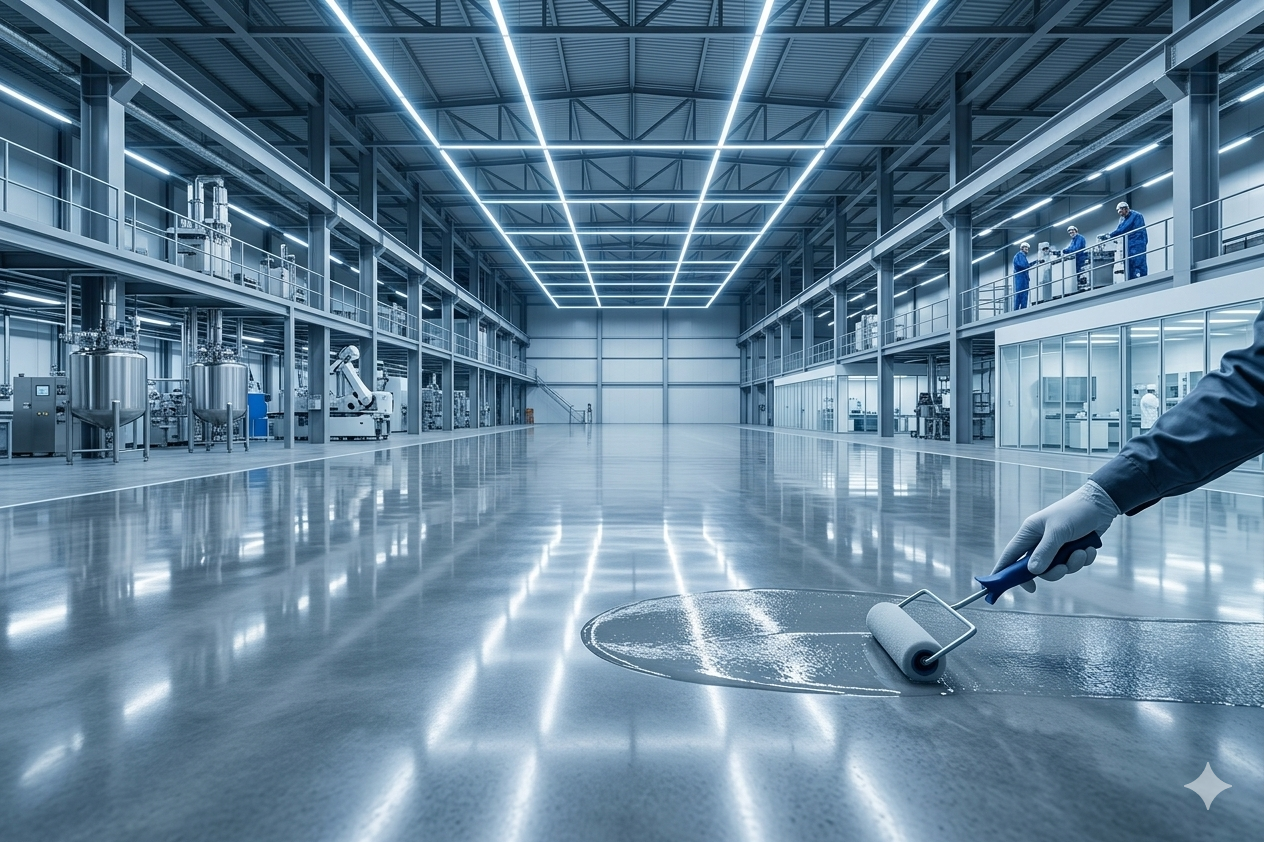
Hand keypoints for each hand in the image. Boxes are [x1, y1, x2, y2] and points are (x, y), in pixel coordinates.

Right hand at [993, 481, 1118, 592]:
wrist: (1101, 504)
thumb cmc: (1075, 511)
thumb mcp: (1059, 531)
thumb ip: (1045, 551)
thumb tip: (1033, 572)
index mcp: (1030, 533)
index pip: (1011, 555)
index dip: (1004, 571)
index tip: (1001, 586)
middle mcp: (1040, 541)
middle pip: (1037, 569)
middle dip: (1053, 571)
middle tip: (1063, 568)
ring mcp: (1056, 547)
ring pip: (1058, 569)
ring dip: (1072, 564)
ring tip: (1081, 552)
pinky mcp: (1071, 550)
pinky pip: (1073, 565)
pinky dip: (1083, 559)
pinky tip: (1089, 547)